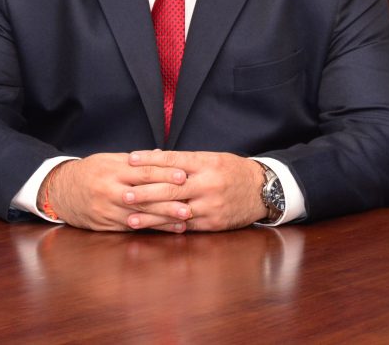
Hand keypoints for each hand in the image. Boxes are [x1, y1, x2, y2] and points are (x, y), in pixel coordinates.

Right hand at [43, 153, 190, 231]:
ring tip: (185, 219)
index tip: (184, 175)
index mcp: (113, 170)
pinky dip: (151, 229)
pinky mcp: (106, 224)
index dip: (164, 174)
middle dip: (168, 201)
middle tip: (190, 203)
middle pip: (144, 196)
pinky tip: (168, 229)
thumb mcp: (109, 160)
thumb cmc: (90, 172)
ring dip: (164, 219)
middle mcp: (111, 190)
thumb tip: (163, 156)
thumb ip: (136, 160)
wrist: (60, 191)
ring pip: (140, 215)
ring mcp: (108, 209)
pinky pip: (132, 228)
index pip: (143, 171)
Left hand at [125, 150, 267, 231]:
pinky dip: (168, 227)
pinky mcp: (214, 223)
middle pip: (171, 188)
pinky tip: (152, 229)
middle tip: (124, 194)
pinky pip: (187, 226)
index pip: (173, 160)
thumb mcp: (212, 158)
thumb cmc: (233, 171)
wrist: (263, 190)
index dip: (150, 160)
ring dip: (151, 216)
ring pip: (176, 211)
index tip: (130, 159)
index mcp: (207, 163)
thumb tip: (154, 158)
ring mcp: (211, 205)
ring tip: (130, 218)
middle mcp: (208, 184)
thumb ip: (185, 161)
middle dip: (145, 192)